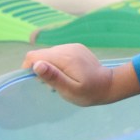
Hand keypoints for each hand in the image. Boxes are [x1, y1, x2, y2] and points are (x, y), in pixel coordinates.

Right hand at [22, 43, 139, 105]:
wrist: (109, 85)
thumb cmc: (89, 92)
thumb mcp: (70, 90)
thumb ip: (53, 77)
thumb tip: (36, 65)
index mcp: (64, 57)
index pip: (34, 56)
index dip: (30, 69)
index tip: (40, 82)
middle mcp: (67, 48)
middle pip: (41, 55)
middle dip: (41, 70)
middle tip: (53, 85)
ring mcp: (72, 46)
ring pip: (49, 54)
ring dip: (50, 67)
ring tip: (63, 80)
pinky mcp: (76, 48)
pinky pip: (59, 54)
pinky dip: (58, 64)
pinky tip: (68, 74)